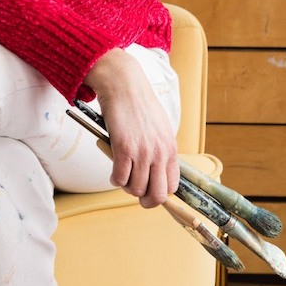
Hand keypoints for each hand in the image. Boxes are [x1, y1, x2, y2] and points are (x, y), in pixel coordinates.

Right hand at [85, 48, 178, 208]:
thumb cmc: (139, 105)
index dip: (160, 194)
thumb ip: (160, 150)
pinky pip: (119, 178)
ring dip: (126, 186)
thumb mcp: (159, 128)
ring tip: (121, 174)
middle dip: (144, 200)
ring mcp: (142, 152)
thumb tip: (154, 172)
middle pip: (157, 195)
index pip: (172, 186)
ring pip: (135, 189)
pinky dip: (114, 178)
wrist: (124, 85)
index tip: (149, 191)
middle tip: (134, 191)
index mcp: (170, 148)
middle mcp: (159, 153)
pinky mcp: (124, 148)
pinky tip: (113, 169)